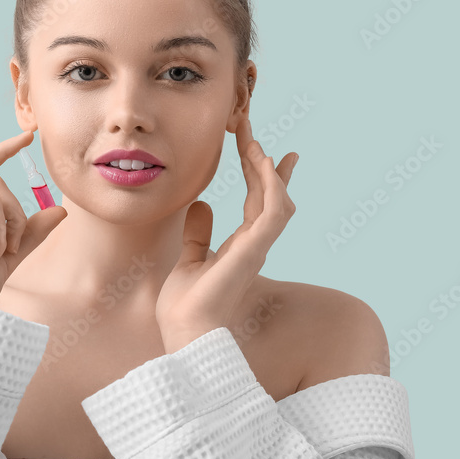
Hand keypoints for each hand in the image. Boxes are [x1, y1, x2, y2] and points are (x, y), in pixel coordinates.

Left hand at [155, 115, 298, 352]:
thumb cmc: (187, 306)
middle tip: (249, 127)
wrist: (184, 331)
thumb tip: (200, 206)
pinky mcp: (254, 250)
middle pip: (269, 194)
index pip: (257, 202)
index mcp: (241, 246)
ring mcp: (257, 247)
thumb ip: (198, 234)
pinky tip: (264, 161)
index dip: (259, 173)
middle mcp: (254, 244)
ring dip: (266, 167)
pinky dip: (272, 185)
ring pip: (275, 199)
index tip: (259, 145)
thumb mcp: (189, 259)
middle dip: (261, 160)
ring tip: (252, 141)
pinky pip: (272, 211)